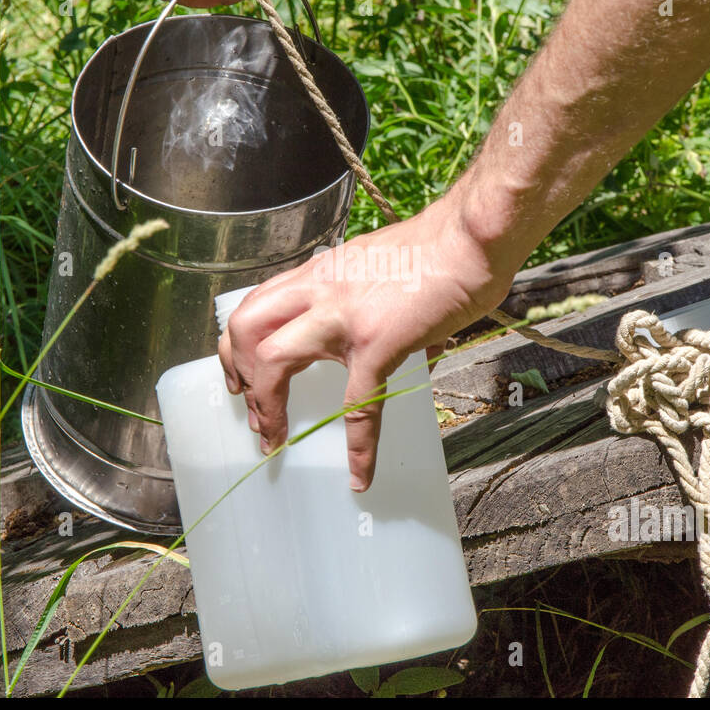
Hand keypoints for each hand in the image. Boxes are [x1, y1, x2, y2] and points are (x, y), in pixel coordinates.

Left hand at [218, 199, 514, 490]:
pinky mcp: (378, 341)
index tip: (244, 377)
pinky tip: (361, 473)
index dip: (239, 345)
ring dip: (267, 406)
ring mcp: (343, 316)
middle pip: (245, 327)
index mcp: (320, 273)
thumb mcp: (383, 269)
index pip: (256, 304)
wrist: (471, 235)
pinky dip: (359, 446)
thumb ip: (379, 303)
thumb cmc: (441, 248)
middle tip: (252, 412)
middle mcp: (319, 289)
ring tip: (276, 440)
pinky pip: (359, 403)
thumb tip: (416, 344)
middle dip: (239, 375)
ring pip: (273, 359)